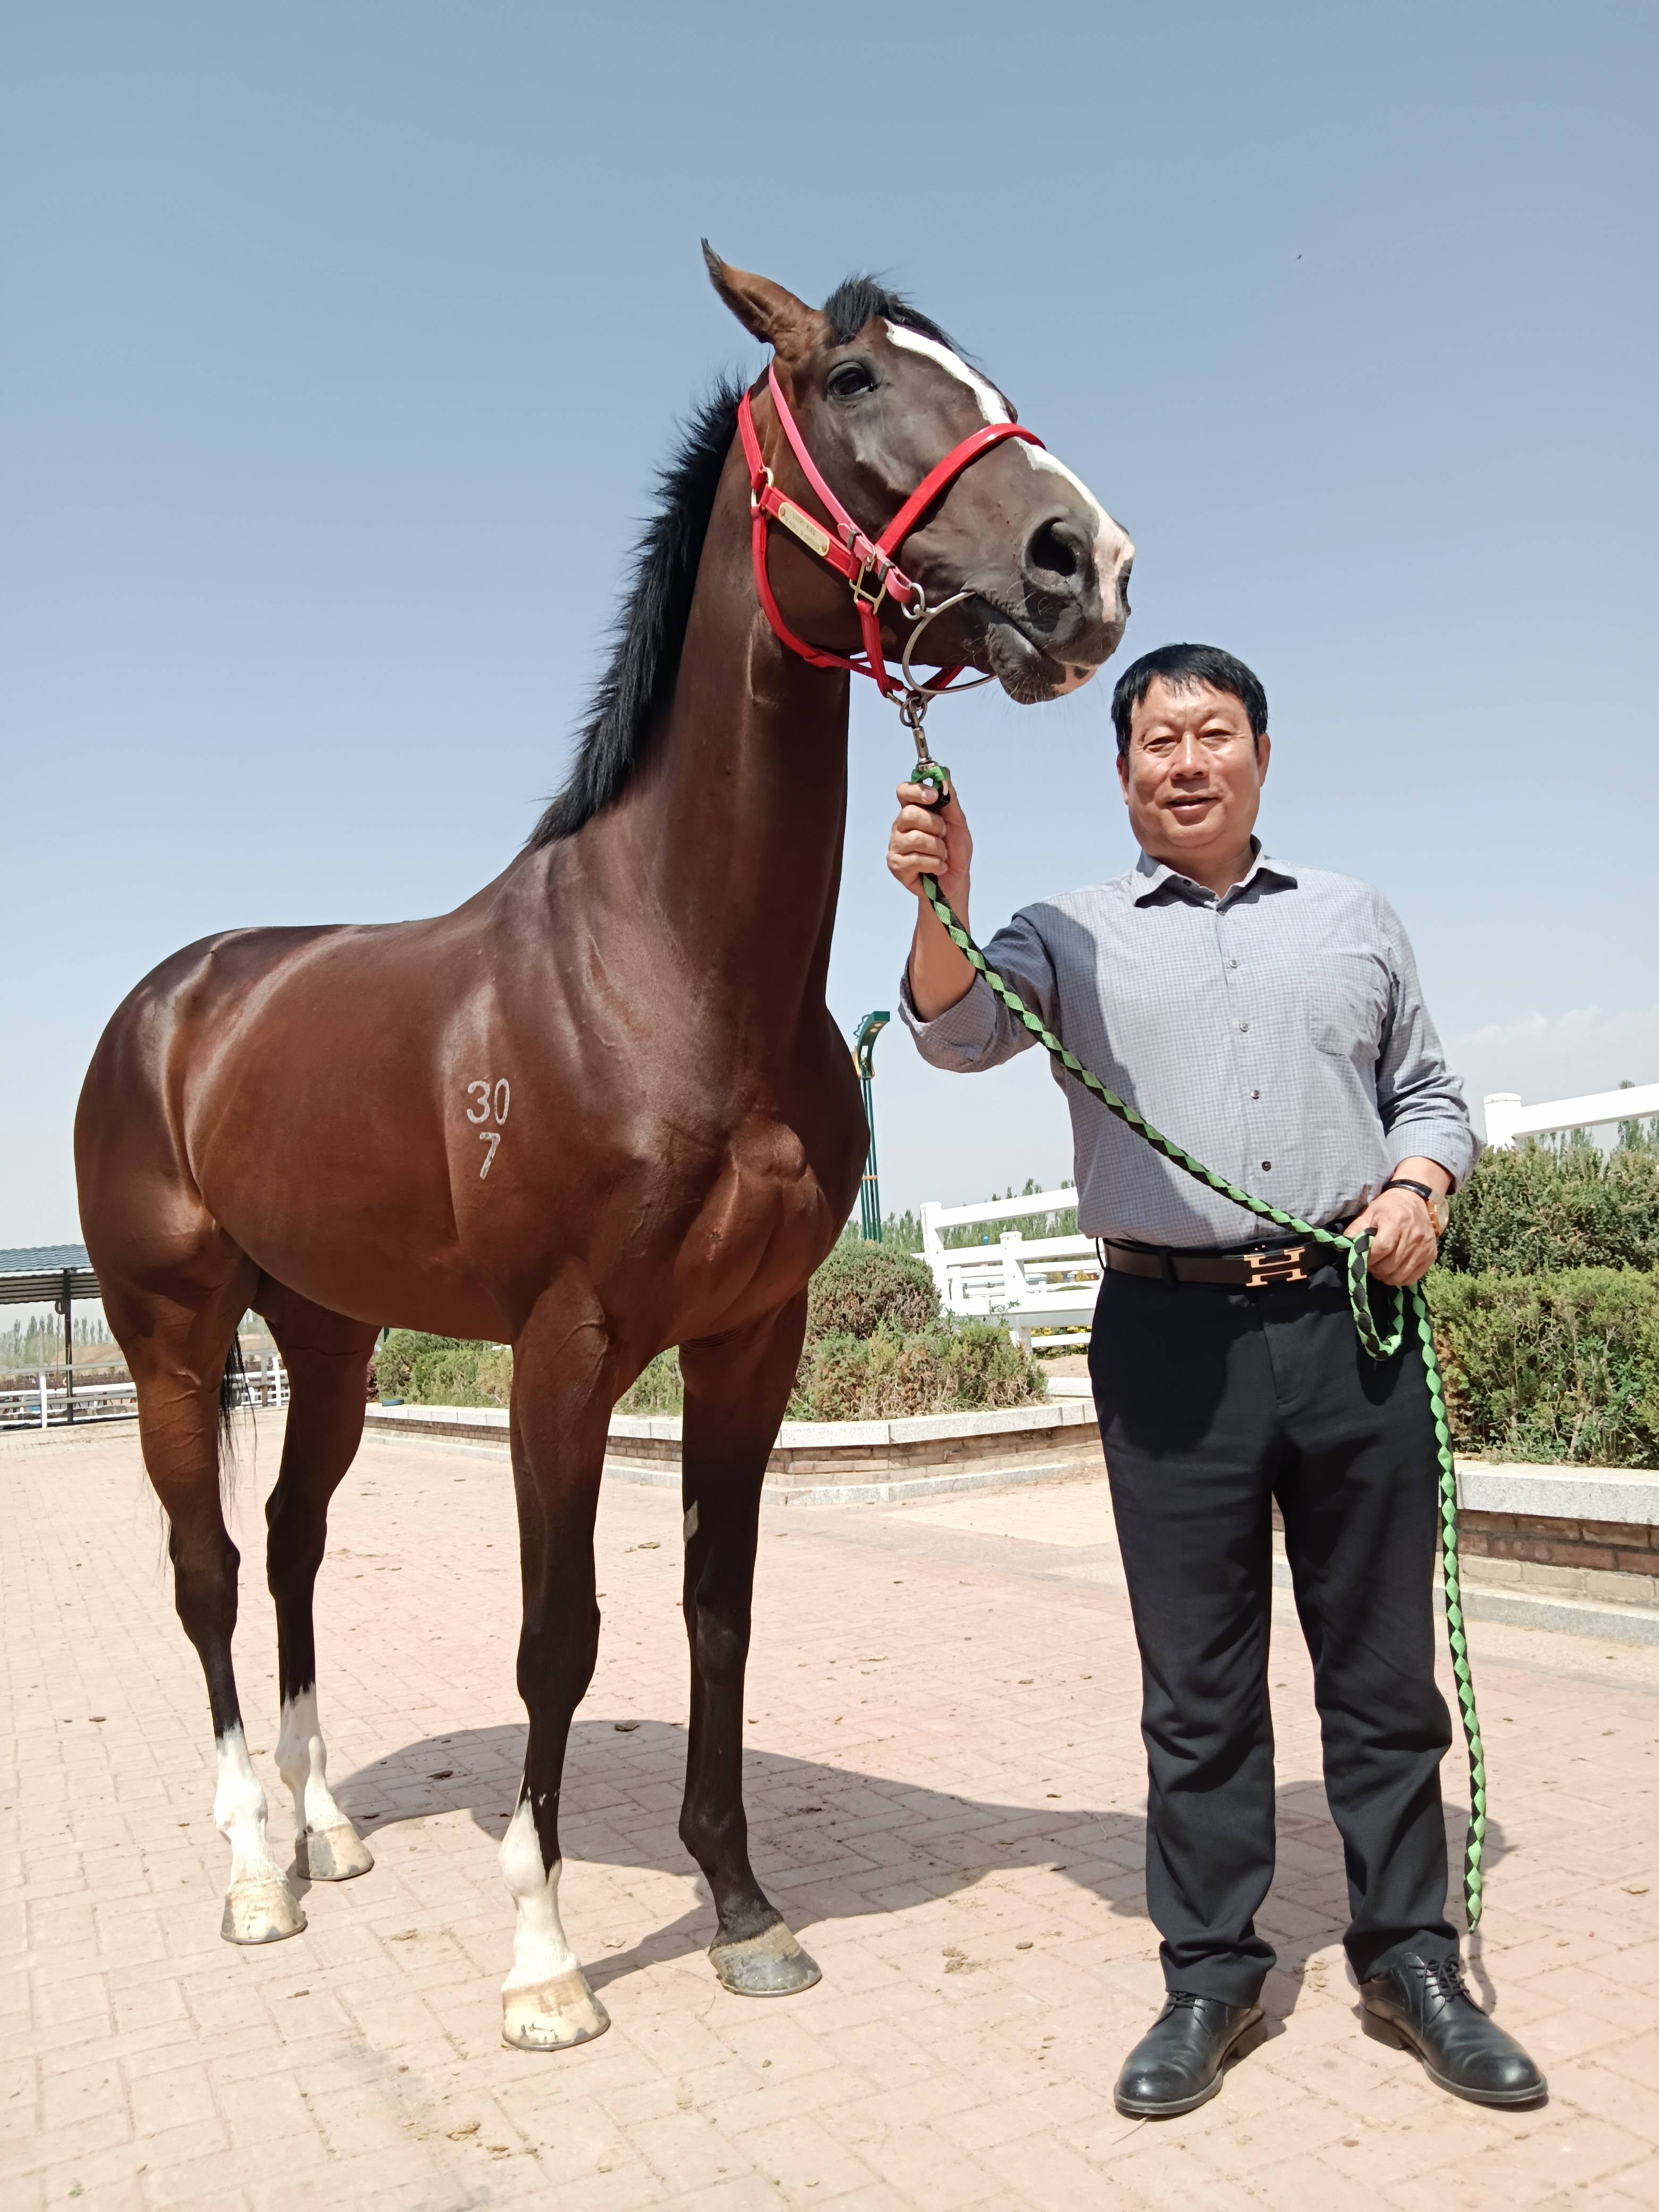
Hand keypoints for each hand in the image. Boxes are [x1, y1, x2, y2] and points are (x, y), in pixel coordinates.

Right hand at [887, 779, 972, 913]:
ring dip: (938, 849)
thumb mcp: (958, 823)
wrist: (956, 881)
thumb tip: (944, 772)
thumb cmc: (955, 852)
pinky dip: (935, 864)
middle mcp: (901, 826)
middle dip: (935, 826)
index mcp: (914, 812)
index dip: (916, 790)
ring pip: (916, 838)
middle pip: (910, 814)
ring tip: (942, 855)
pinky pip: (916, 859)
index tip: (933, 796)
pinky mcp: (896, 865)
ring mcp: (896, 846)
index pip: (904, 791)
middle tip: (943, 836)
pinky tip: (938, 868)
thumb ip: (950, 799)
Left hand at [1344, 1186, 1438, 1285]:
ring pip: (1400, 1275)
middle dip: (1375, 1268)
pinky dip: (1400, 1279)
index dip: (1369, 1258)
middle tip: (1371, 1264)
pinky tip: (1393, 1270)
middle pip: (1390, 1265)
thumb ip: (1355, 1230)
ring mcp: (1424, 1247)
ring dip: (1386, 1276)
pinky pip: (1412, 1278)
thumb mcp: (1369, 1213)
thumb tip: (1342, 1247)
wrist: (1414, 1201)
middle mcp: (1413, 1236)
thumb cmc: (1388, 1208)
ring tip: (1381, 1268)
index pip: (1381, 1249)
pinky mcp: (1431, 1256)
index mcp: (1396, 1222)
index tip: (1363, 1258)